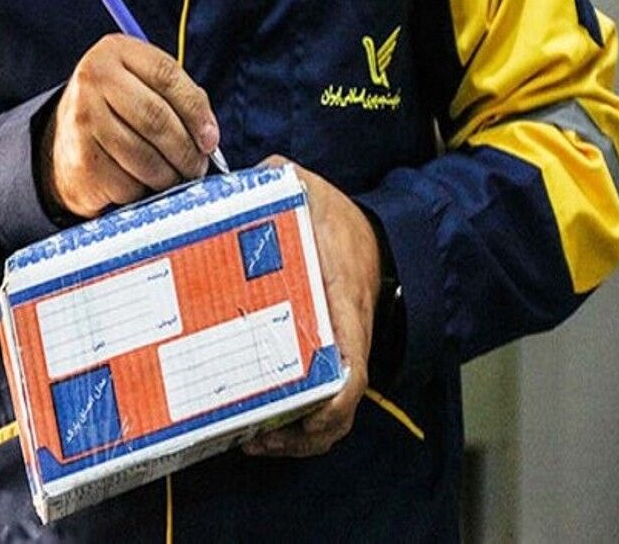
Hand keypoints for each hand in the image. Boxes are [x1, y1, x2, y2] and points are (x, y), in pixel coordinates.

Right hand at [39, 34, 219, 217]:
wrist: (66, 142)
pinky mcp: (81, 159)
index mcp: (116, 51)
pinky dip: (144, 190)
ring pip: (145, 156)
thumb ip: (180, 100)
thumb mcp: (145, 88)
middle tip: (197, 166)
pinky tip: (142, 184)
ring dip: (170, 176)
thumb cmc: (121, 113)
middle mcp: (93, 79)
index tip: (210, 139)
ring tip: (175, 177)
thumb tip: (208, 139)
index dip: (196, 110)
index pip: (167, 75)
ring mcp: (83, 119)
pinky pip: (128, 183)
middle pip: (157, 117)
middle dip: (186, 150)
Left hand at [243, 156, 381, 456]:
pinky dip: (297, 422)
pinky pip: (321, 401)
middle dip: (297, 436)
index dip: (330, 406)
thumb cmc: (343, 221)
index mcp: (342, 303)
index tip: (297, 422)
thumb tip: (241, 182)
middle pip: (336, 410)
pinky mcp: (330, 357)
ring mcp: (340, 352)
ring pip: (329, 416)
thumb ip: (278, 180)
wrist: (376, 237)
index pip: (351, 369)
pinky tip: (261, 419)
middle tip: (250, 437)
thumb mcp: (312, 190)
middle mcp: (347, 338)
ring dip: (294, 439)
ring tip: (250, 439)